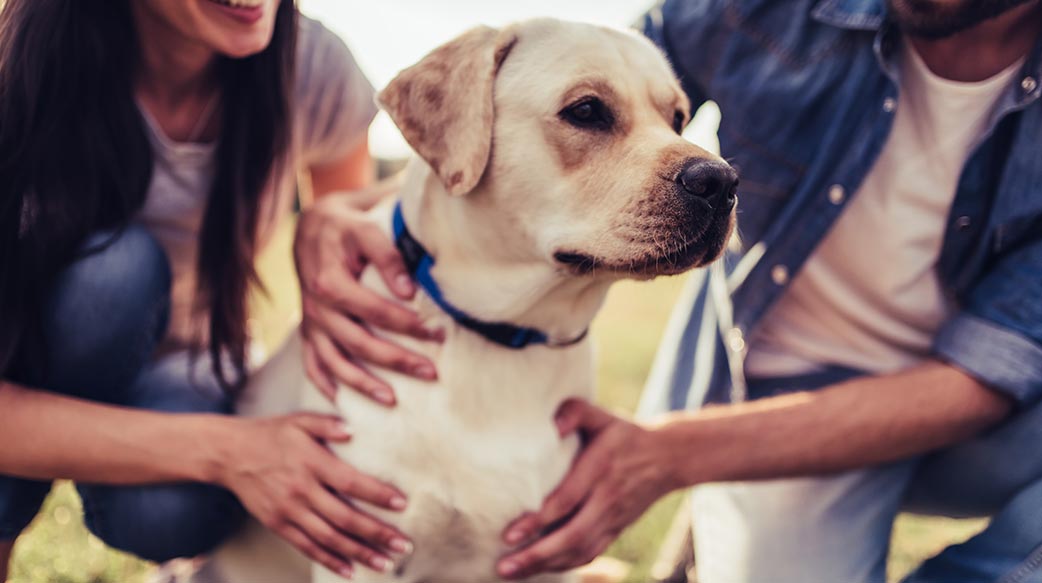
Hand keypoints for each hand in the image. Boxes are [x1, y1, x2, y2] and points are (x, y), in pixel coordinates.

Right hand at [216, 413, 412, 577]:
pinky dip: (329, 560)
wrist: (229, 454)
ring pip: (329, 538)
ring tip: (386, 564)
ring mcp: (288, 511)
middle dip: (377, 533)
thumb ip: (327, 423)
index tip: (402, 504)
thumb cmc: (271, 434)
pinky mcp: (278, 524)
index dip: (377, 494)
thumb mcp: (299, 420)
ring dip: (359, 553)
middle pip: (344, 518)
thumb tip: (352, 429)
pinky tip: (350, 570)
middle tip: (403, 545)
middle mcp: (301, 490)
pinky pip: (307, 547)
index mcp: (311, 462)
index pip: (350, 483)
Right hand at [294, 194, 441, 404]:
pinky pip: (311, 363)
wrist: (312, 225)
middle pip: (360, 343)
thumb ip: (388, 257)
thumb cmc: (348, 227)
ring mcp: (311, 322)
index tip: (439, 334)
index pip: (375, 312)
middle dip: (397, 361)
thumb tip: (409, 291)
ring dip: (363, 384)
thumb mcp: (367, 230)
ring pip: (335, 361)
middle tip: (431, 373)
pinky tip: (342, 401)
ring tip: (392, 400)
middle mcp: (317, 307)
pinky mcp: (307, 330)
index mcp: (331, 283)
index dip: (409, 325)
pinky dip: (324, 384)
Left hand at [496, 400, 678, 578]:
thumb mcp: (602, 415)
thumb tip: (552, 426)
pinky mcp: (616, 530)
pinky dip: (565, 566)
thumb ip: (575, 411)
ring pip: (580, 551)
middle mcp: (607, 498)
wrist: (668, 457)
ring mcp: (613, 518)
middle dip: (536, 554)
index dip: (537, 521)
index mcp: (599, 469)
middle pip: (571, 535)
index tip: (509, 534)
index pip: (566, 501)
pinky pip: (590, 554)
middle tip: (504, 565)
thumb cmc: (624, 433)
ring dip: (545, 565)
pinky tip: (540, 570)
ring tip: (512, 572)